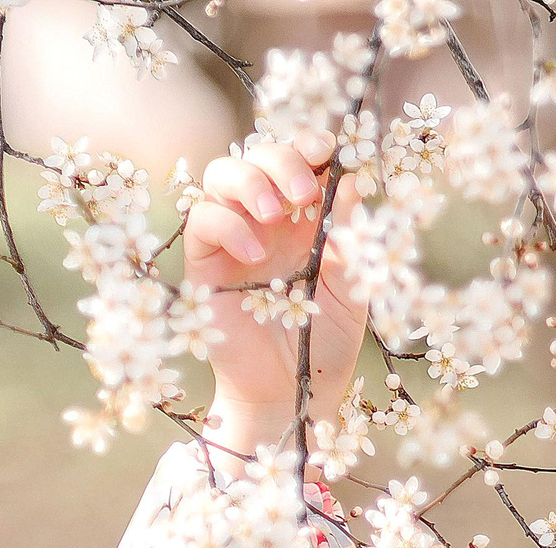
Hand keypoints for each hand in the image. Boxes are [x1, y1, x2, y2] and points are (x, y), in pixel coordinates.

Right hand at [182, 128, 368, 445]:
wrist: (294, 394)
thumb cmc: (324, 343)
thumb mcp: (351, 287)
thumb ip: (349, 236)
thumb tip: (353, 181)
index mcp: (304, 218)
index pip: (300, 161)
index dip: (309, 145)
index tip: (329, 149)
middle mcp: (266, 220)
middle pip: (258, 156)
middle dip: (281, 160)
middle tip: (305, 193)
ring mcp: (232, 237)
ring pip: (222, 175)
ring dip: (250, 182)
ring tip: (276, 215)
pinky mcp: (204, 263)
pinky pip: (202, 220)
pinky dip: (228, 224)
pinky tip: (255, 252)